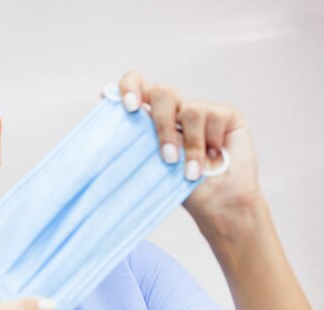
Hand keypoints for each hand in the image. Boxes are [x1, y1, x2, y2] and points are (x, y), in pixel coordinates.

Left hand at [118, 71, 264, 235]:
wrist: (217, 203)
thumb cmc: (179, 187)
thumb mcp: (151, 164)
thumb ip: (135, 139)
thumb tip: (107, 112)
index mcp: (151, 118)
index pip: (136, 84)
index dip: (130, 87)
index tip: (129, 107)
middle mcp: (174, 109)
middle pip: (162, 92)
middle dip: (162, 126)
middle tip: (168, 157)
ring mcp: (200, 110)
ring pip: (190, 110)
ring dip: (191, 146)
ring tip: (193, 171)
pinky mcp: (225, 114)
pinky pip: (215, 115)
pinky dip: (213, 141)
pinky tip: (216, 156)